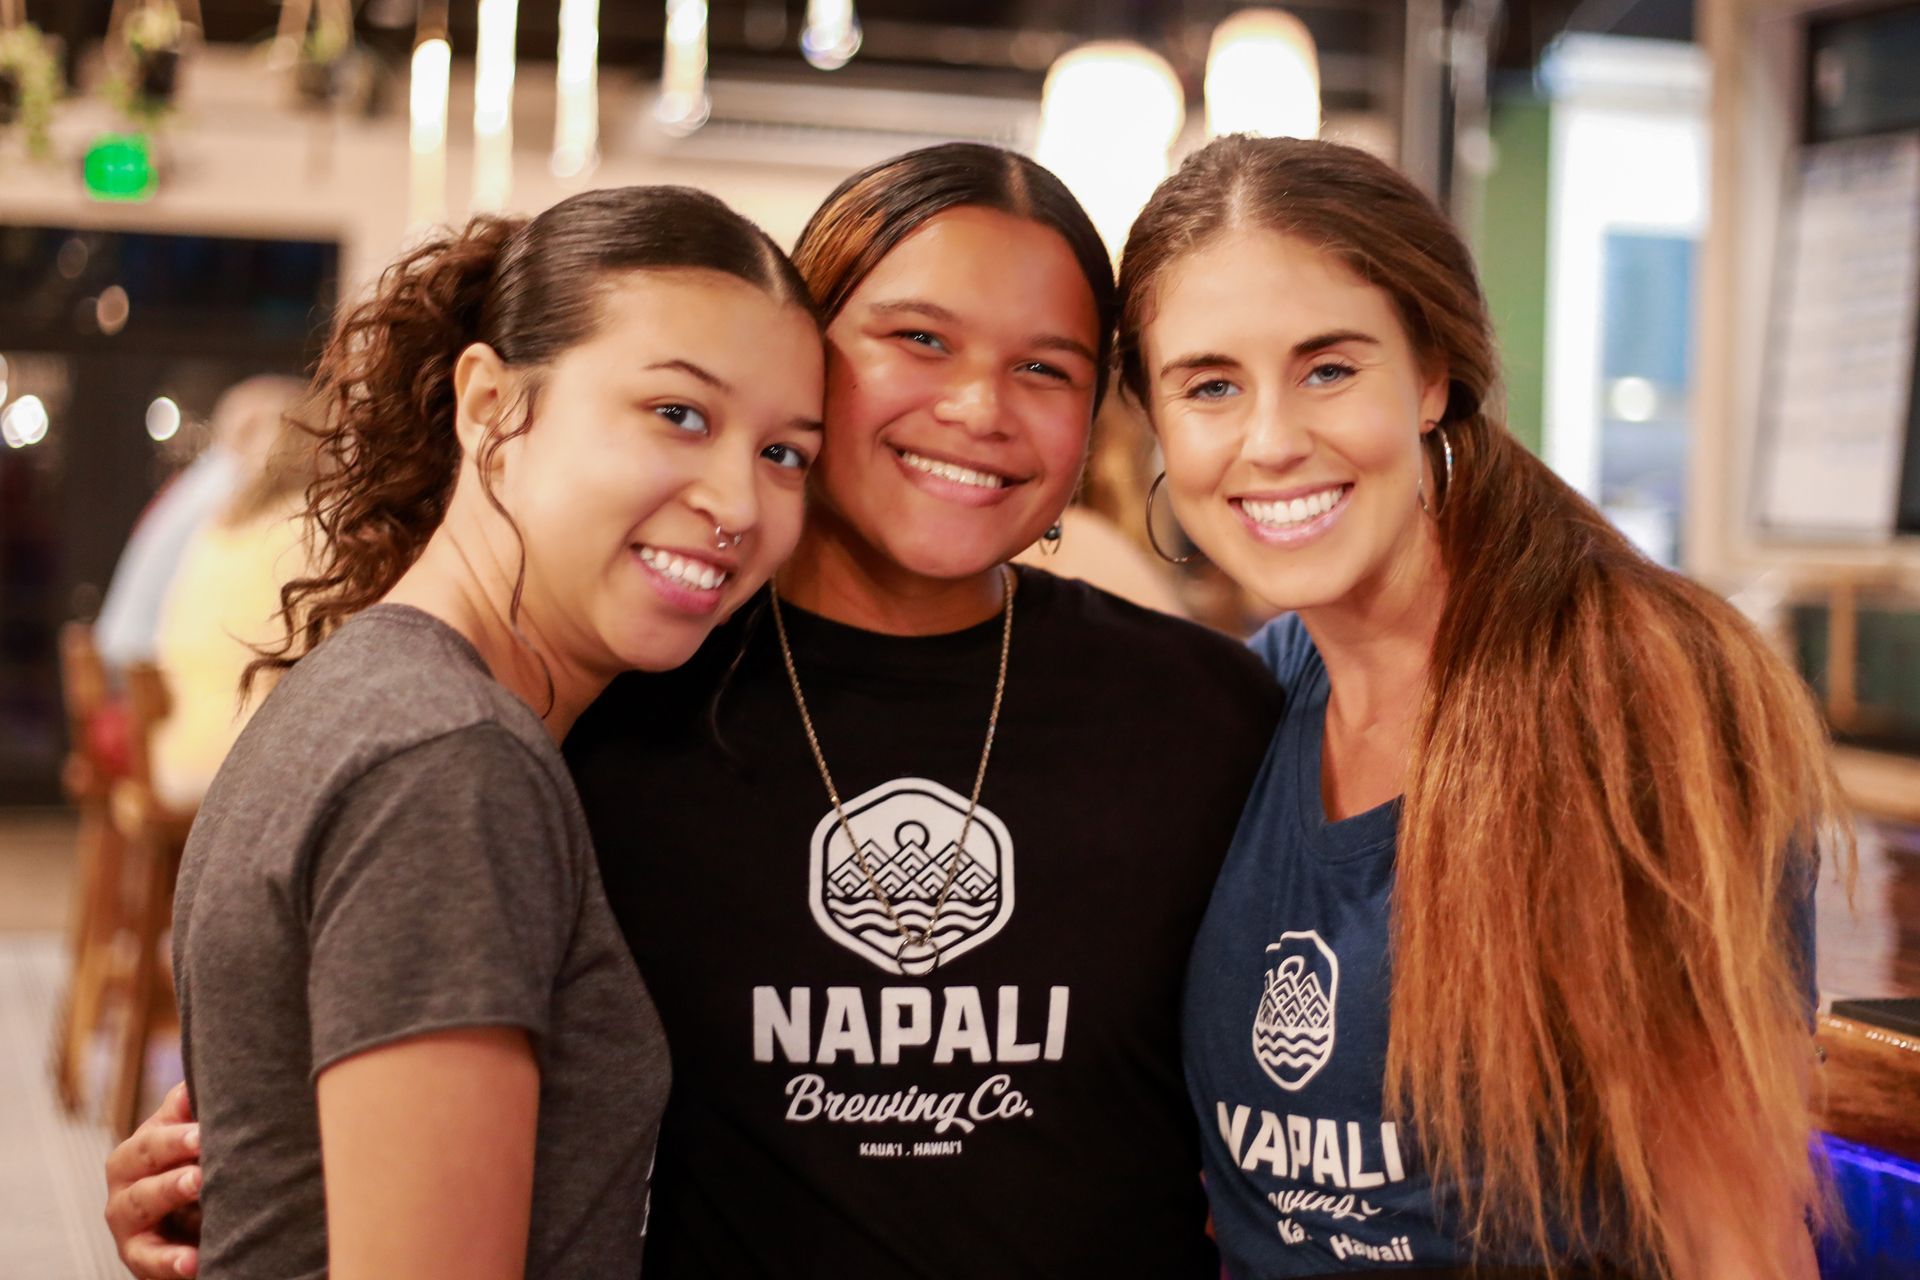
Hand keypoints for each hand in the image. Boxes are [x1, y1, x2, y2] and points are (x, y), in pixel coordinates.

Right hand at [104, 1083, 203, 1277]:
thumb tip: (192, 1085)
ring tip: (200, 1184)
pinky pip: (149, 1259)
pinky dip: (169, 1261)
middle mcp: (126, 1182)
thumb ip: (189, 1114)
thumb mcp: (192, 1144)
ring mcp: (127, 1221)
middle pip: (138, 1158)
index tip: (204, 1127)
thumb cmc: (194, 1174)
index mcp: (141, 1150)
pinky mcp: (139, 1257)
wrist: (192, 1234)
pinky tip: (192, 1261)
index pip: (151, 1132)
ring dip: (168, 1190)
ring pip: (139, 1203)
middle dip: (169, 1148)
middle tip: (202, 1142)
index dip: (175, 1129)